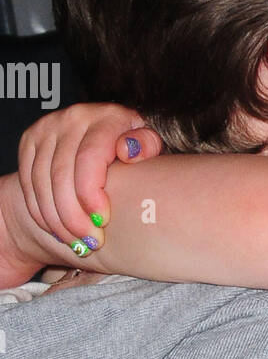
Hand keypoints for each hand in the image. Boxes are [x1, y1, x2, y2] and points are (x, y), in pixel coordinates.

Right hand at [17, 102, 162, 257]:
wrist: (106, 130)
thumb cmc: (133, 145)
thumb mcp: (149, 144)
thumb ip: (147, 146)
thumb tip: (128, 151)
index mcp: (105, 116)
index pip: (89, 159)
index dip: (91, 195)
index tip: (102, 222)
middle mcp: (72, 117)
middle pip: (62, 175)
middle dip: (73, 216)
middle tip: (88, 242)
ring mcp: (47, 127)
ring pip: (41, 182)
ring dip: (56, 219)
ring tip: (75, 241)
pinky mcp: (30, 141)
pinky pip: (28, 182)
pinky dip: (40, 210)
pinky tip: (57, 228)